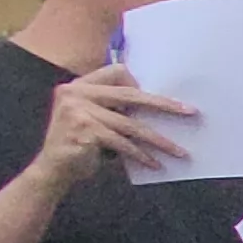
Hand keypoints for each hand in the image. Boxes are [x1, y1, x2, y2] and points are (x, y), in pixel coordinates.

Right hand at [33, 65, 193, 184]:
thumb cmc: (80, 145)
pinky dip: (142, 155)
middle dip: (164, 105)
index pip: (117, 71)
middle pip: (131, 95)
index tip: (160, 98)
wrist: (52, 170)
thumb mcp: (94, 119)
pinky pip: (123, 143)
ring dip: (159, 141)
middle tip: (190, 112)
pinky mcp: (85, 131)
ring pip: (131, 125)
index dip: (139, 84)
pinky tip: (155, 164)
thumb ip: (115, 108)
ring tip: (180, 152)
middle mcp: (76, 93)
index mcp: (79, 85)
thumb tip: (161, 107)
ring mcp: (78, 111)